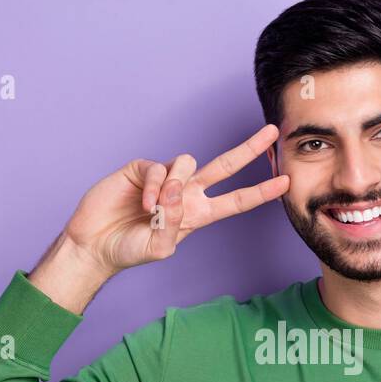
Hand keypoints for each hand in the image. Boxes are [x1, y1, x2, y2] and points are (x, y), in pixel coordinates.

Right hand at [61, 124, 289, 273]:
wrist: (95, 244)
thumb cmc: (129, 250)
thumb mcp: (159, 248)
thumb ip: (174, 225)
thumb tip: (177, 193)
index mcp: (198, 214)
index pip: (236, 200)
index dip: (261, 191)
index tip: (285, 182)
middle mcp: (186, 193)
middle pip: (226, 166)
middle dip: (249, 148)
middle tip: (272, 131)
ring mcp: (165, 179)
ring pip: (188, 162)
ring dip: (176, 185)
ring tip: (157, 209)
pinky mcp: (143, 169)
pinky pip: (159, 169)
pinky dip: (154, 188)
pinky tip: (144, 206)